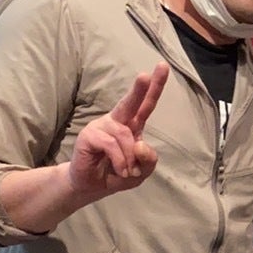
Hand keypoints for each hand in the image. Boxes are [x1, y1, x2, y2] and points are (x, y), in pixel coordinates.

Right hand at [68, 64, 167, 197]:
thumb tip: (140, 144)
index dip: (155, 87)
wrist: (92, 185)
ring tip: (126, 170)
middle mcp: (117, 121)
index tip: (163, 67)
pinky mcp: (89, 135)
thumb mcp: (142, 171)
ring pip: (125, 136)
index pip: (146, 104)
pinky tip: (119, 169)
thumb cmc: (117, 173)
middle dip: (139, 89)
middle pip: (130, 102)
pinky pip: (112, 145)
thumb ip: (148, 159)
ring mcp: (102, 126)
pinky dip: (120, 161)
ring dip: (130, 158)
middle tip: (145, 75)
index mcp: (132, 125)